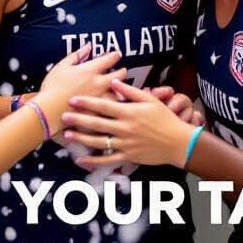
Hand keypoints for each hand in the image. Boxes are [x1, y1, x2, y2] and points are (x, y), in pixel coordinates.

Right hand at [35, 50, 124, 134]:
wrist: (48, 112)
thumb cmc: (52, 88)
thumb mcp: (62, 66)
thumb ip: (77, 55)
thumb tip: (88, 46)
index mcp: (91, 70)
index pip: (111, 59)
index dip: (115, 55)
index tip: (115, 55)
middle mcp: (99, 83)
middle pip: (120, 74)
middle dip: (121, 71)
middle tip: (120, 71)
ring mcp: (100, 98)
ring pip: (119, 92)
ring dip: (119, 89)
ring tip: (116, 88)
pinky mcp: (98, 112)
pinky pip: (112, 107)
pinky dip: (114, 103)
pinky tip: (111, 103)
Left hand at [62, 79, 195, 168]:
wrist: (178, 142)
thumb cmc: (165, 118)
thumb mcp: (150, 100)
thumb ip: (130, 91)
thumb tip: (113, 80)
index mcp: (129, 112)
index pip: (103, 106)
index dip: (87, 102)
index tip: (72, 99)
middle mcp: (125, 128)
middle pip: (97, 123)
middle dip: (79, 120)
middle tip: (63, 116)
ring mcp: (125, 144)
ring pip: (99, 142)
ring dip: (82, 139)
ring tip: (67, 136)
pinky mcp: (127, 157)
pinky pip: (107, 160)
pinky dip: (93, 162)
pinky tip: (80, 161)